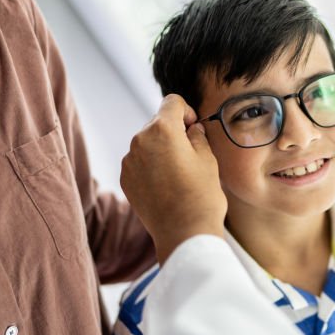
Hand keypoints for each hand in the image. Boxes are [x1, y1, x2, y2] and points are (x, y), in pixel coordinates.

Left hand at [121, 94, 226, 263]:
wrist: (184, 232)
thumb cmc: (201, 194)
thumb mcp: (208, 158)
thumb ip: (197, 136)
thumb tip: (191, 129)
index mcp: (162, 129)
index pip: (172, 102)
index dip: (187, 111)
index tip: (194, 128)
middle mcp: (140, 140)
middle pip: (158, 122)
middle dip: (173, 131)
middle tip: (190, 153)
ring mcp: (129, 161)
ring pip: (147, 143)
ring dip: (161, 148)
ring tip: (179, 172)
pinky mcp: (126, 178)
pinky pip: (139, 162)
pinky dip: (151, 165)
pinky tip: (167, 184)